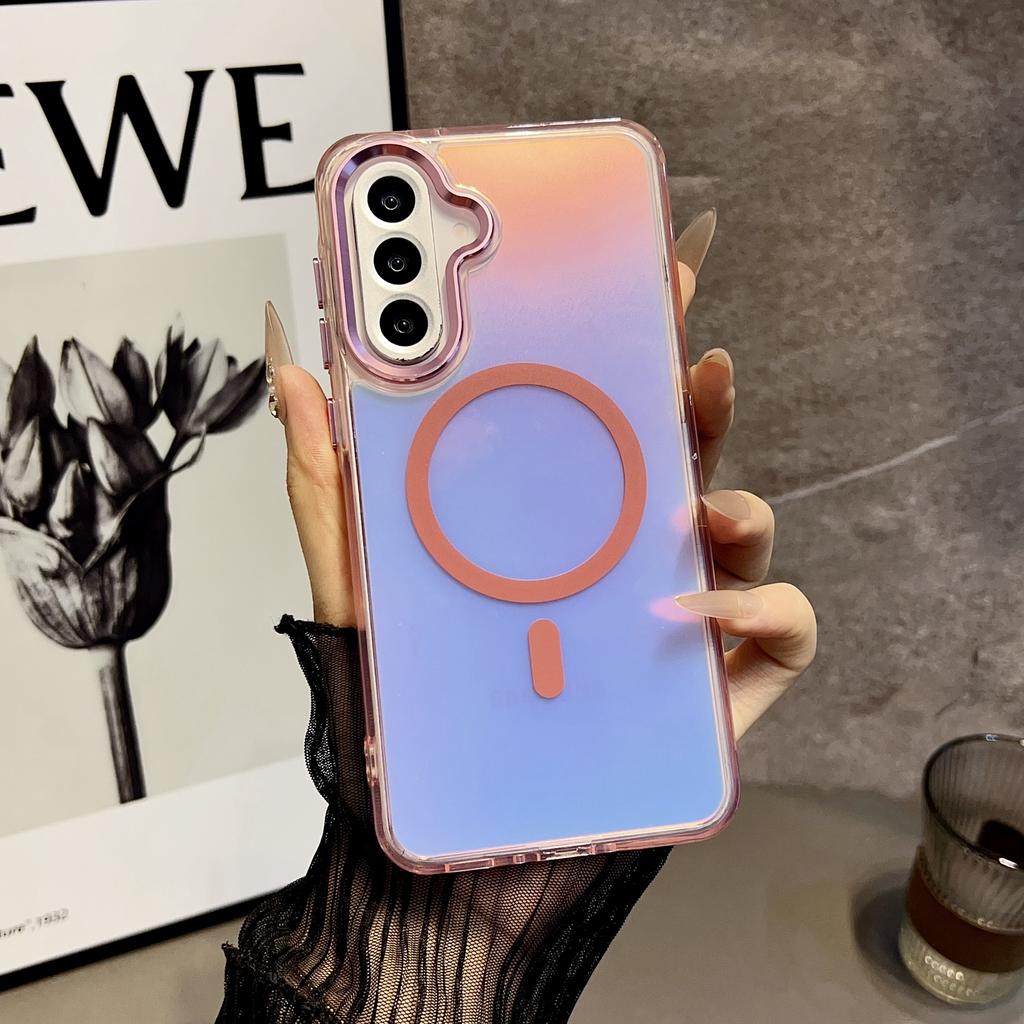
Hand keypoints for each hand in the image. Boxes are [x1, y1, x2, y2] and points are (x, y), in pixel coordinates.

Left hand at [265, 257, 814, 743]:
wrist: (453, 834)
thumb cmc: (410, 708)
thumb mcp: (360, 586)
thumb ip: (330, 487)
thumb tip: (295, 374)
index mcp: (556, 518)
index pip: (603, 413)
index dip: (632, 340)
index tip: (645, 272)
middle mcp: (624, 552)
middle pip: (684, 455)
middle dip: (702, 398)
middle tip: (696, 359)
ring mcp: (677, 613)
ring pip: (744, 529)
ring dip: (742, 503)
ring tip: (700, 510)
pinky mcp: (718, 684)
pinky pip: (783, 629)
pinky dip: (766, 608)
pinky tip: (701, 614)